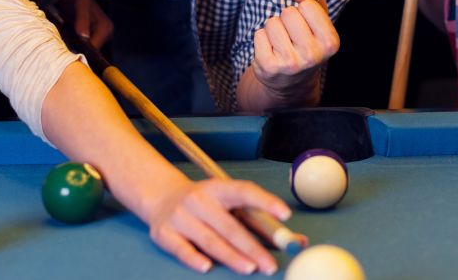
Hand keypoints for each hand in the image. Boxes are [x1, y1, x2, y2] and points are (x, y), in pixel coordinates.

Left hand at [65, 0, 113, 48]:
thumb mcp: (80, 5)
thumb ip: (82, 20)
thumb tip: (84, 36)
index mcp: (106, 28)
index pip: (94, 49)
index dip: (81, 51)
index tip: (68, 51)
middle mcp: (106, 34)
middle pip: (91, 51)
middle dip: (78, 49)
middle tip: (64, 45)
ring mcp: (99, 36)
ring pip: (86, 49)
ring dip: (75, 47)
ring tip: (64, 40)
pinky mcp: (92, 36)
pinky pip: (83, 45)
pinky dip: (74, 44)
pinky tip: (67, 39)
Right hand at [147, 178, 290, 274]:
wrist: (161, 197)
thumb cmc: (205, 205)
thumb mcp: (229, 204)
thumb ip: (260, 222)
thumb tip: (297, 240)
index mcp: (218, 188)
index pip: (244, 191)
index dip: (266, 201)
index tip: (285, 215)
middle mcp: (198, 199)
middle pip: (229, 225)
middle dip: (252, 246)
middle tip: (270, 264)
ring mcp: (180, 216)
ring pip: (209, 239)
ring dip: (231, 256)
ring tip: (250, 269)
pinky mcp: (164, 233)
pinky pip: (181, 248)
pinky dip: (194, 258)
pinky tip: (207, 267)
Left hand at [249, 0, 338, 99]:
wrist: (292, 82)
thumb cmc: (307, 40)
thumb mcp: (319, 16)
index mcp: (331, 42)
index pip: (308, 4)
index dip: (303, 9)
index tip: (307, 25)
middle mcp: (313, 55)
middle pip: (288, 12)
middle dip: (287, 19)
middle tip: (293, 36)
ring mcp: (290, 63)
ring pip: (272, 22)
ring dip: (274, 29)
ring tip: (282, 44)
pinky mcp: (269, 67)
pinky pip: (259, 34)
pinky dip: (262, 39)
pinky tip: (271, 51)